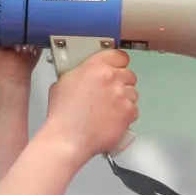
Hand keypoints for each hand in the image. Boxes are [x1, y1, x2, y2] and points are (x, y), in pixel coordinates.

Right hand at [41, 49, 138, 163]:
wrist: (68, 138)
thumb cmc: (61, 112)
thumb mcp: (64, 82)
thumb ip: (81, 73)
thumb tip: (87, 75)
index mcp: (96, 66)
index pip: (119, 56)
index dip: (118, 63)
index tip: (115, 69)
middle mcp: (113, 78)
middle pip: (129, 74)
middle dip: (121, 83)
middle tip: (110, 94)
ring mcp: (123, 96)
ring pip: (133, 93)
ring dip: (125, 99)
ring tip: (110, 110)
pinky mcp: (130, 113)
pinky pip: (134, 110)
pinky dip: (126, 115)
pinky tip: (112, 121)